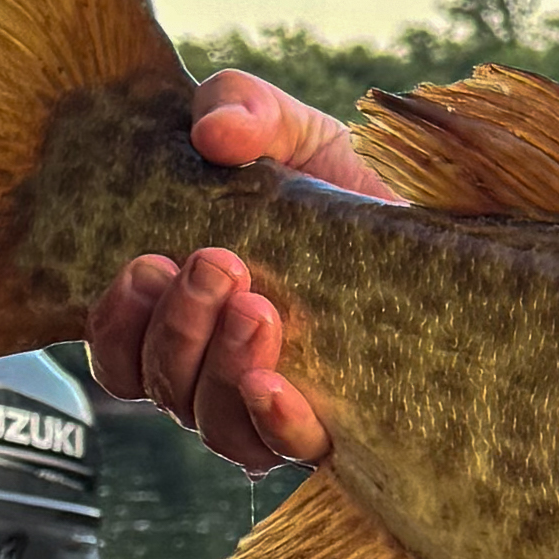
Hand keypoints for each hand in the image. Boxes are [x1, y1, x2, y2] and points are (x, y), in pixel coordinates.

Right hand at [84, 72, 387, 471]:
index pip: (120, 352)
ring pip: (215, 424)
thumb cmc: (346, 186)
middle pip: (162, 386)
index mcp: (188, 313)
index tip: (148, 264)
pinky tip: (278, 387)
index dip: (116, 323)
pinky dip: (274, 423)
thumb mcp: (293, 129)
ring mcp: (280, 403)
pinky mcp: (344, 423)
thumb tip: (215, 130)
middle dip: (179, 327)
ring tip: (259, 310)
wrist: (443, 223)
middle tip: (219, 263)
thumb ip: (243, 109)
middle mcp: (221, 370)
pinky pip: (289, 449)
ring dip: (221, 366)